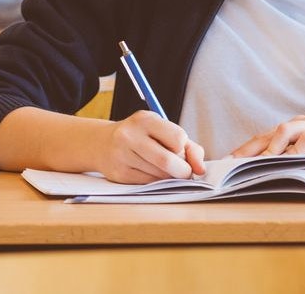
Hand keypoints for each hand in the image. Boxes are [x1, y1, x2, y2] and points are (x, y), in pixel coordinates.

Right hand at [92, 111, 206, 183]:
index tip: (179, 150)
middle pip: (168, 161)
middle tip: (183, 172)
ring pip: (159, 176)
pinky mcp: (119, 173)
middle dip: (182, 171)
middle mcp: (130, 135)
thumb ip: (190, 148)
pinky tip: (150, 173)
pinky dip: (156, 183)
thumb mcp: (164, 132)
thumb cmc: (143, 137)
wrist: (104, 144)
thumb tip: (201, 170)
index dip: (183, 149)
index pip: (178, 138)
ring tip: (164, 169)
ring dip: (169, 177)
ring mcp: (122, 155)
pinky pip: (148, 184)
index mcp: (145, 119)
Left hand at [230, 114, 304, 158]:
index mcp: (297, 129)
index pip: (265, 136)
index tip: (227, 163)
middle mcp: (304, 123)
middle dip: (248, 148)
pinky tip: (288, 159)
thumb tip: (268, 175)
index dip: (245, 149)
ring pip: (285, 130)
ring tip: (258, 163)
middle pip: (268, 132)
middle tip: (231, 164)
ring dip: (270, 147)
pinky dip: (297, 148)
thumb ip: (297, 160)